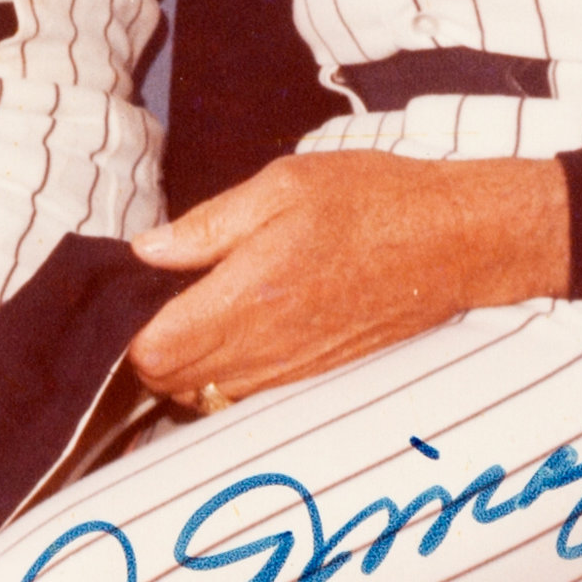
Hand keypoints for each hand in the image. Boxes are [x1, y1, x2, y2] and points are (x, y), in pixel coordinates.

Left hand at [126, 151, 568, 406]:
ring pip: (204, 396)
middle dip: (147, 350)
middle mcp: (266, 349)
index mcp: (249, 296)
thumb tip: (145, 252)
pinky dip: (222, 374)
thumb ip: (207, 226)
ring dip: (183, 365)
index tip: (131, 294)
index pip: (153, 352)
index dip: (127, 330)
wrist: (455, 242)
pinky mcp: (314, 379)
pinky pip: (245, 394)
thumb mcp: (282, 186)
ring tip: (191, 312)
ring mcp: (292, 373)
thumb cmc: (371, 202)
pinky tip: (233, 328)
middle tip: (154, 300)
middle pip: (169, 383)